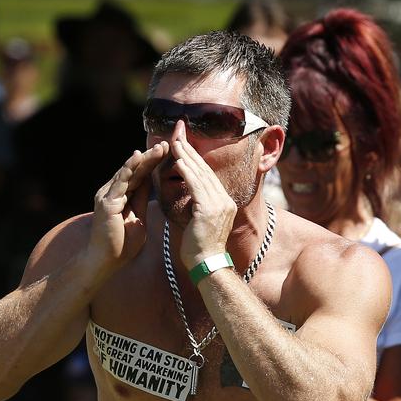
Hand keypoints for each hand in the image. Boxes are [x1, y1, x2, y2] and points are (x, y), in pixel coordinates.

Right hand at [88, 142, 168, 270]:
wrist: (107, 261)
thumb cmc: (122, 243)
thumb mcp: (138, 217)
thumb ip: (141, 199)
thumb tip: (151, 183)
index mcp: (122, 195)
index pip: (141, 175)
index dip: (154, 163)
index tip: (169, 152)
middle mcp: (113, 191)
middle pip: (136, 170)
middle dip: (151, 156)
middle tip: (167, 143)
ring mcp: (108, 195)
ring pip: (129, 172)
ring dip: (144, 159)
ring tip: (159, 148)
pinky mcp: (106, 202)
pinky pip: (120, 182)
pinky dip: (129, 168)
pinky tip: (138, 158)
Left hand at [170, 123, 236, 268]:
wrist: (207, 266)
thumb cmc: (200, 249)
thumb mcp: (201, 223)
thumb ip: (199, 206)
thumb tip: (192, 197)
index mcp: (225, 203)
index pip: (209, 175)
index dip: (196, 159)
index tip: (185, 145)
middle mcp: (225, 201)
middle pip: (206, 170)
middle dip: (191, 151)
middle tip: (179, 134)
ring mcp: (219, 205)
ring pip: (201, 175)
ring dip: (186, 157)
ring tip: (175, 143)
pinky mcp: (209, 210)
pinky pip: (196, 186)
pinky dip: (186, 172)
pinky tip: (177, 161)